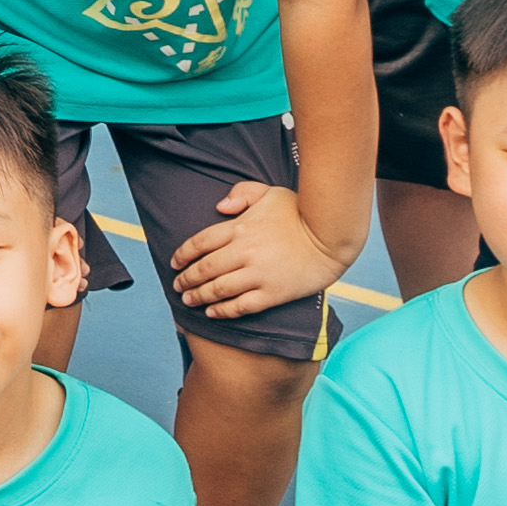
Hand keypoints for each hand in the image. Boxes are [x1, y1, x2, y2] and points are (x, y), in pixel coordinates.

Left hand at [166, 181, 345, 324]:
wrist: (331, 238)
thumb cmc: (300, 212)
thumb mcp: (270, 192)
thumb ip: (242, 194)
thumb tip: (220, 206)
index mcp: (240, 228)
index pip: (200, 243)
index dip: (183, 254)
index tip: (175, 262)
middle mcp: (244, 252)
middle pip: (205, 269)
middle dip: (186, 278)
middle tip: (178, 285)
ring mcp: (258, 275)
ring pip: (218, 289)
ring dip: (198, 296)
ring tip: (188, 300)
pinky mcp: (272, 294)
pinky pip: (241, 306)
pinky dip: (223, 311)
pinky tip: (212, 313)